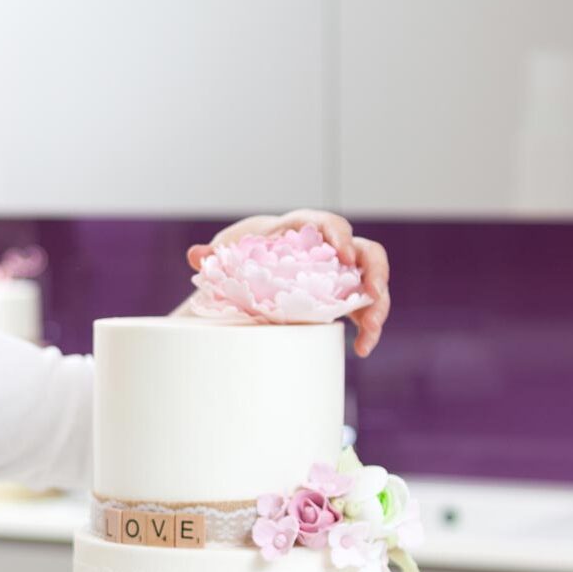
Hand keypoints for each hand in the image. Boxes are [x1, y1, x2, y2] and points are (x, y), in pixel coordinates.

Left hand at [184, 209, 390, 357]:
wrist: (254, 264)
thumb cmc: (244, 251)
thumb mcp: (228, 250)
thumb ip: (214, 253)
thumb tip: (195, 255)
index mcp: (302, 228)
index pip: (327, 223)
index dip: (338, 233)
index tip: (341, 251)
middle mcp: (329, 248)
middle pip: (364, 252)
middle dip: (375, 271)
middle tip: (374, 293)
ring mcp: (341, 273)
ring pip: (372, 282)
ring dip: (377, 307)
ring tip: (370, 333)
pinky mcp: (345, 296)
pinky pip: (365, 308)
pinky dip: (368, 326)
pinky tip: (362, 348)